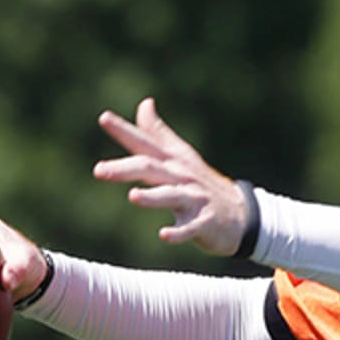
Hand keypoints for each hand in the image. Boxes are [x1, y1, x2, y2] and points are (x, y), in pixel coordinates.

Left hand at [94, 97, 248, 255]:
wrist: (241, 215)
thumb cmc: (202, 184)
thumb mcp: (181, 156)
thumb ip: (158, 133)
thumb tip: (145, 103)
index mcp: (173, 161)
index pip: (145, 143)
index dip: (125, 131)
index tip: (104, 118)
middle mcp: (182, 177)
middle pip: (151, 169)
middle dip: (125, 169)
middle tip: (99, 170)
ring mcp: (195, 199)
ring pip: (171, 196)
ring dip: (152, 197)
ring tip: (133, 196)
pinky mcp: (205, 222)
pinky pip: (190, 228)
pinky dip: (178, 232)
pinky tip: (164, 235)